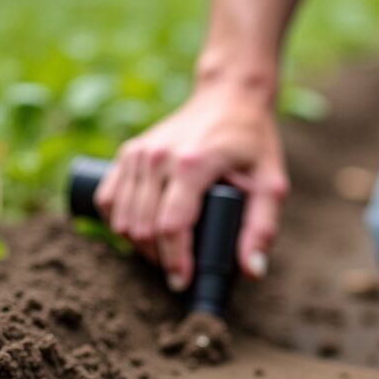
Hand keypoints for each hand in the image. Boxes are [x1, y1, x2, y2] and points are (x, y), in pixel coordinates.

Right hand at [93, 83, 287, 289]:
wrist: (228, 96)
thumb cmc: (252, 142)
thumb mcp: (271, 183)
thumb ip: (262, 227)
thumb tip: (251, 271)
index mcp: (193, 164)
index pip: (171, 227)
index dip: (175, 262)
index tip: (184, 282)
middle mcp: (158, 157)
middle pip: (143, 228)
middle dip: (160, 259)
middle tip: (180, 271)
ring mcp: (138, 153)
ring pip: (122, 219)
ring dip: (139, 246)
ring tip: (164, 254)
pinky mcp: (128, 153)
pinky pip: (108, 200)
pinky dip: (119, 223)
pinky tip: (139, 233)